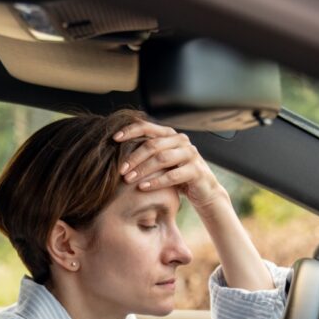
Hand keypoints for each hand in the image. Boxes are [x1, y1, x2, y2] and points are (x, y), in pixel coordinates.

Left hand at [113, 120, 227, 212]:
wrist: (204, 191)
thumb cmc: (177, 175)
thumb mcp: (162, 162)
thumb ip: (147, 154)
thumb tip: (117, 150)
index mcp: (170, 135)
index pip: (147, 127)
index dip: (130, 131)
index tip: (114, 139)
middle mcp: (181, 141)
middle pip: (152, 145)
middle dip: (134, 157)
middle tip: (120, 169)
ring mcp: (190, 154)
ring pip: (162, 159)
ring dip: (143, 169)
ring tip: (128, 179)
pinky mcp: (196, 170)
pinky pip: (172, 175)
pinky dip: (156, 182)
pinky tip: (143, 187)